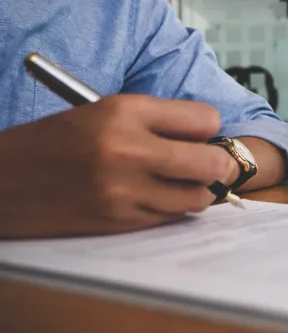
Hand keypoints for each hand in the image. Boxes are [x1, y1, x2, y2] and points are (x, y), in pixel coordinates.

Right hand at [0, 95, 236, 237]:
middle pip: (213, 163)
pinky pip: (171, 217)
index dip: (207, 128)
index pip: (206, 120)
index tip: (198, 134)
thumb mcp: (103, 112)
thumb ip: (157, 122)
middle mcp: (127, 149)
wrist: (1, 182)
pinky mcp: (119, 221)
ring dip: (199, 190)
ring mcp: (124, 190)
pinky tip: (154, 197)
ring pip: (199, 197)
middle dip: (219, 165)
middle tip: (211, 165)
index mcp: (124, 110)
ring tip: (182, 182)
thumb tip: (211, 138)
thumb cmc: (55, 142)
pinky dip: (173, 208)